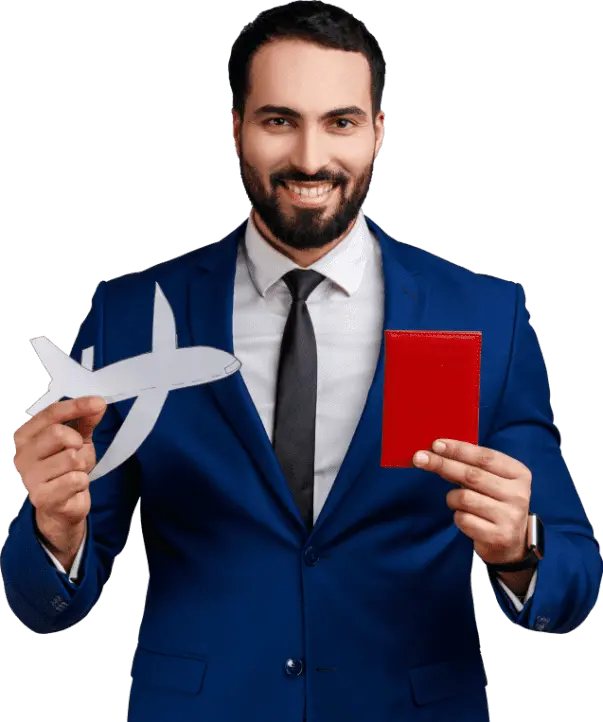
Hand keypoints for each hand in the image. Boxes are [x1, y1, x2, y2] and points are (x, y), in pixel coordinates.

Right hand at [13, 396, 106, 542]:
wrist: (61, 507)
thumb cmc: (65, 470)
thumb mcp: (77, 441)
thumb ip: (85, 421)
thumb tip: (98, 404)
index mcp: (26, 436)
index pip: (51, 414)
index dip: (77, 406)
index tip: (98, 403)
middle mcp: (21, 455)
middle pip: (59, 433)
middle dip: (77, 443)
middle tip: (76, 453)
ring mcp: (29, 477)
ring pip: (71, 458)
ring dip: (82, 465)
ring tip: (74, 473)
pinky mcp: (42, 498)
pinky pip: (76, 479)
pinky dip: (82, 481)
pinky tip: (73, 487)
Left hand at [413, 439, 531, 564]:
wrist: (511, 542)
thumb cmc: (494, 502)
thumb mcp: (491, 480)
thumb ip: (470, 466)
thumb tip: (436, 452)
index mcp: (519, 474)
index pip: (485, 457)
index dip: (458, 449)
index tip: (436, 445)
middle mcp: (518, 494)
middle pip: (472, 475)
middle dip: (443, 464)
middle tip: (419, 458)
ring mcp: (510, 517)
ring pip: (464, 498)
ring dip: (452, 497)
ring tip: (456, 501)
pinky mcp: (498, 536)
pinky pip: (463, 519)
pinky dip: (457, 516)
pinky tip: (466, 518)